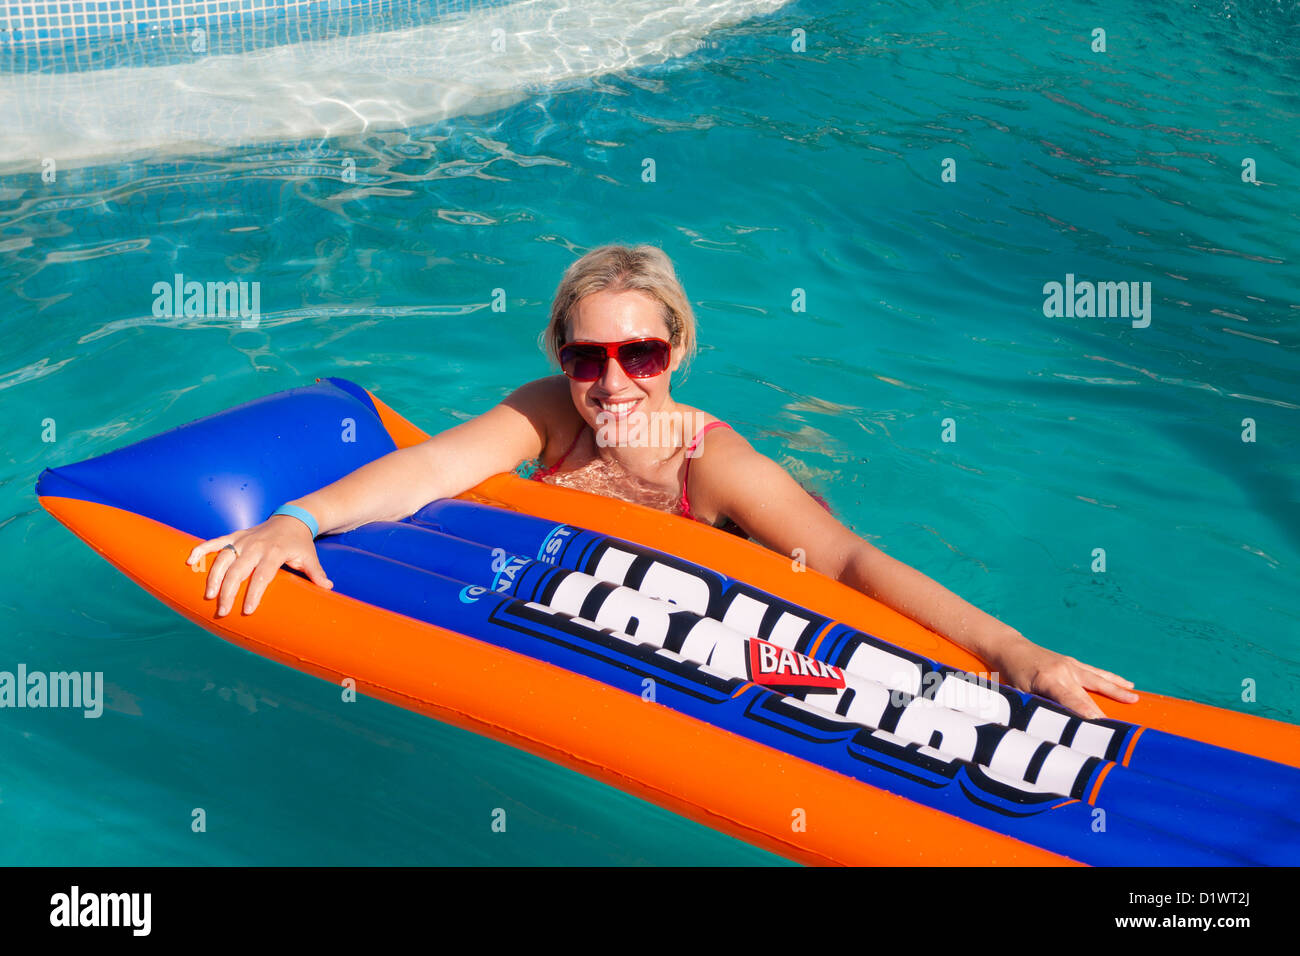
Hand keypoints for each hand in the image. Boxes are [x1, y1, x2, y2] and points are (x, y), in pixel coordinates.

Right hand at [185, 515, 332, 617]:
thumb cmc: (299, 543)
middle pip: (238, 570)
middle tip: (222, 611)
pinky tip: (189, 562)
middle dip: (228, 591)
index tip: (247, 610)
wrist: (291, 519)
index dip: (254, 593)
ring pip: (223, 558)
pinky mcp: (234, 536)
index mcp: (275, 552)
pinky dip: (201, 549)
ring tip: (208, 596)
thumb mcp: (309, 557)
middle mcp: (256, 545)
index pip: (262, 575)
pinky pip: (214, 542)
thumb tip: (328, 588)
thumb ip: (316, 573)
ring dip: (213, 577)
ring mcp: (243, 539)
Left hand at [986, 633, 1138, 719]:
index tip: (1097, 723)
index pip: (1069, 699)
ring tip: (1135, 700)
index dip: (1083, 711)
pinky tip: (1129, 685)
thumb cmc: (1012, 675)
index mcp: (1047, 679)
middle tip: (1119, 728)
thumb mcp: (1018, 694)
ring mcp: (1070, 665)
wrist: (1011, 649)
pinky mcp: (1073, 663)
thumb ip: (1035, 708)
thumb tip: (1047, 729)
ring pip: (1097, 681)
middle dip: (1101, 712)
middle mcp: (1062, 671)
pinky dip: (1112, 679)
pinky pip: (1096, 673)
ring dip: (1116, 691)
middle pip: (1085, 696)